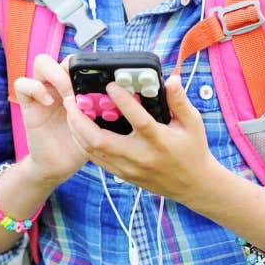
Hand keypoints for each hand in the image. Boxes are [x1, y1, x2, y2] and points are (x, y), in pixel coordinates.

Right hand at [12, 53, 88, 185]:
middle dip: (71, 68)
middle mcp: (57, 87)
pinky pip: (22, 84)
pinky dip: (35, 88)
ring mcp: (42, 94)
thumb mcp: (96, 125)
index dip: (86, 66)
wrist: (59, 166)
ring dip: (56, 74)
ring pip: (41, 62)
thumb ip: (101, 109)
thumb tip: (116, 95)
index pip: (76, 62)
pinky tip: (49, 103)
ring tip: (66, 95)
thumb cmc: (79, 145)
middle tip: (80, 89)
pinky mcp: (28, 106)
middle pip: (60, 57)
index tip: (97, 83)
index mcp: (74, 88)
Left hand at [64, 74, 220, 203]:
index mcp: (159, 141)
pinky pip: (97, 160)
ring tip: (70, 111)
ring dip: (77, 131)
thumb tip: (170, 79)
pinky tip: (78, 129)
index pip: (138, 120)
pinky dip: (83, 143)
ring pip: (93, 151)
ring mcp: (129, 168)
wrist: (194, 185)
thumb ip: (180, 100)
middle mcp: (141, 156)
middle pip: (101, 140)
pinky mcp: (124, 175)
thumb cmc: (193, 149)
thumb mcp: (193, 123)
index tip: (110, 84)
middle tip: (71, 100)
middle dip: (80, 120)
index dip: (123, 101)